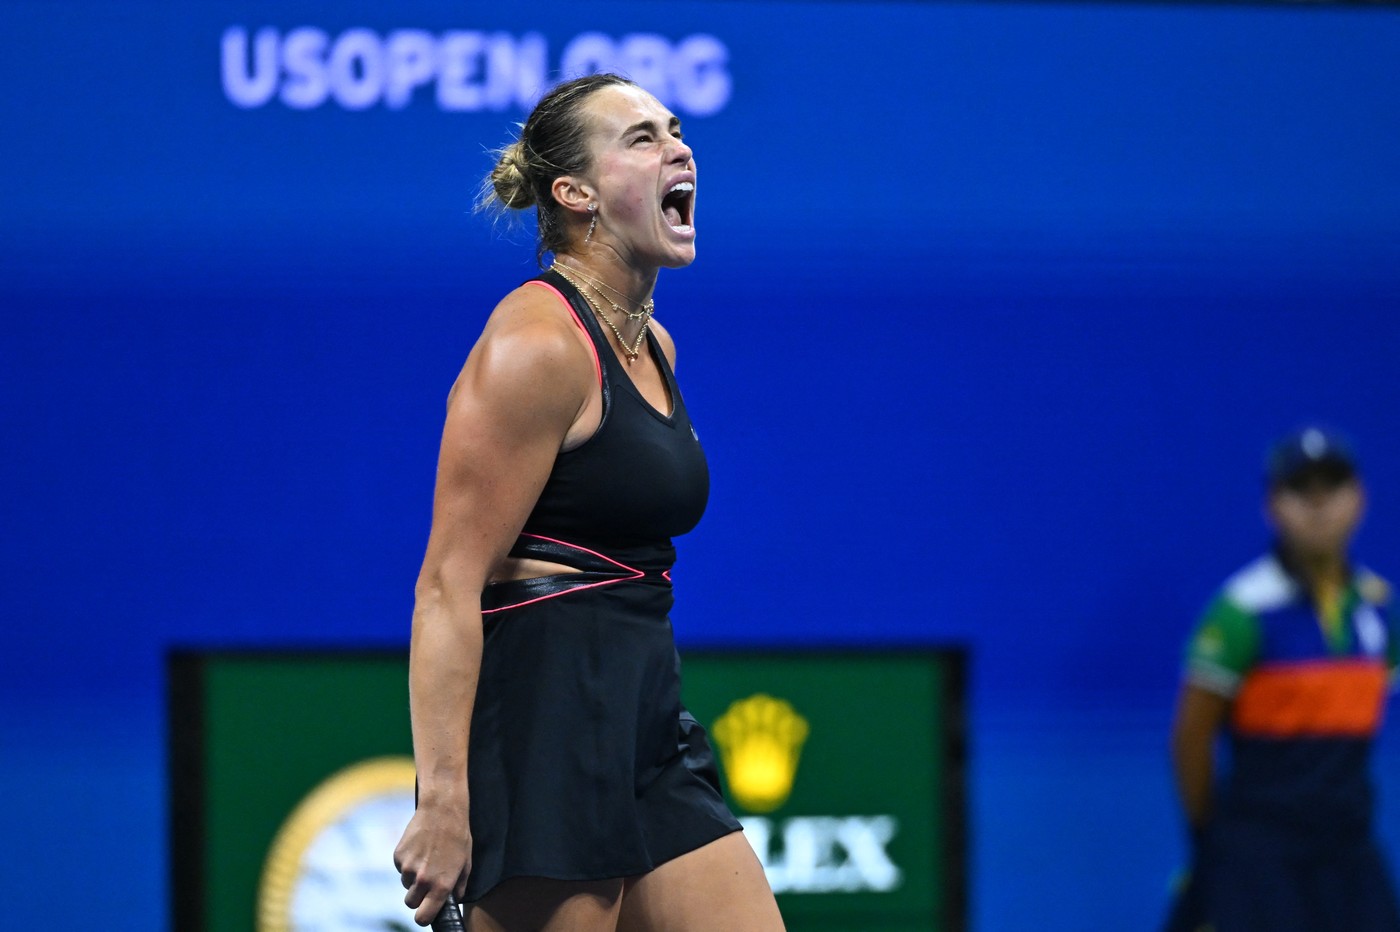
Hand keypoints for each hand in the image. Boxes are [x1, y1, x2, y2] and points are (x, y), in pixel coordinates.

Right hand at [393, 802, 470, 926]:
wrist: (442, 809)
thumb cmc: (458, 836)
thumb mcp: (465, 863)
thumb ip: (459, 886)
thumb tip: (453, 901)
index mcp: (441, 885)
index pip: (423, 917)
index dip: (424, 917)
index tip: (426, 913)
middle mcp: (422, 879)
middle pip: (410, 903)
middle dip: (418, 897)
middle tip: (428, 882)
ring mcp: (407, 868)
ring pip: (405, 884)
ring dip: (413, 878)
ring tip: (427, 858)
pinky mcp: (398, 855)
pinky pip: (400, 868)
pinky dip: (407, 863)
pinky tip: (419, 848)